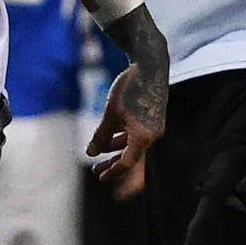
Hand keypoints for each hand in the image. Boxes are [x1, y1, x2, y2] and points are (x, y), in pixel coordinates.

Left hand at [85, 61, 164, 197]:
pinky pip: (137, 136)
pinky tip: (110, 139)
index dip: (113, 172)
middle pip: (132, 159)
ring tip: (99, 154)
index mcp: (143, 136)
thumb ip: (101, 135)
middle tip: (97, 172)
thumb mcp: (111, 113)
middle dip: (114, 166)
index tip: (100, 178)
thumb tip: (91, 153)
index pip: (127, 163)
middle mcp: (152, 135)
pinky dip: (124, 139)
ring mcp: (154, 128)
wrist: (150, 65)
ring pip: (134, 146)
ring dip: (116, 152)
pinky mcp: (153, 119)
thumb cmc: (130, 88)